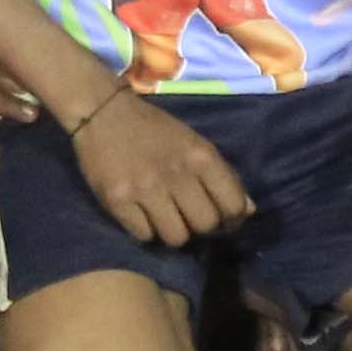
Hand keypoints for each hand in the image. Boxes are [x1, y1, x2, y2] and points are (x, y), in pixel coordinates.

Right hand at [64, 88, 252, 249]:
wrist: (104, 112)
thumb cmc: (154, 129)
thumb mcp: (195, 144)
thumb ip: (222, 175)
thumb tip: (247, 210)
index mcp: (201, 157)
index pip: (233, 205)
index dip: (231, 219)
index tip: (222, 219)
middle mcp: (177, 174)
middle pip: (206, 226)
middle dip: (201, 228)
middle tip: (189, 218)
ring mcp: (146, 189)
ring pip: (176, 238)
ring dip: (173, 232)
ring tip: (165, 218)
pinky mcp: (118, 200)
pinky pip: (144, 236)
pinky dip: (145, 230)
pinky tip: (142, 214)